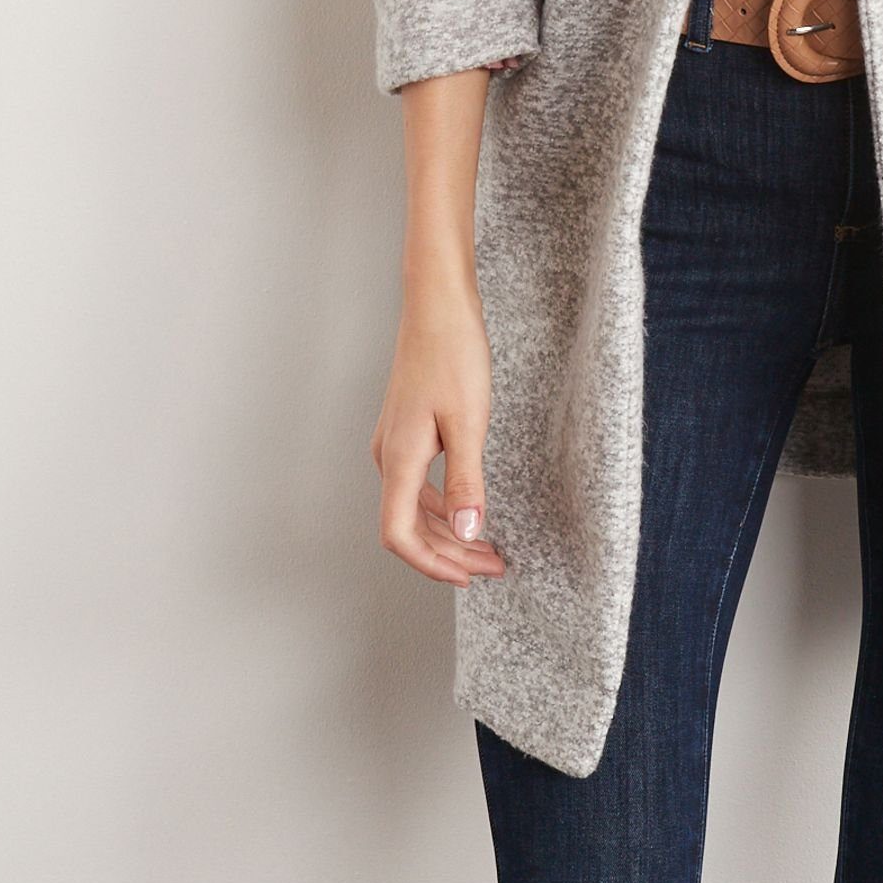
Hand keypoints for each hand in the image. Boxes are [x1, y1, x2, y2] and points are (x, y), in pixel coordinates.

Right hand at [370, 297, 507, 587]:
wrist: (437, 306)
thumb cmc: (452, 354)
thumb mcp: (469, 421)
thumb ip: (466, 481)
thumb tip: (465, 531)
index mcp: (399, 458)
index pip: (399, 535)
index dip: (431, 564)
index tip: (468, 577)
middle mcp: (389, 456)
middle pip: (408, 527)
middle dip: (448, 554)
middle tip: (492, 566)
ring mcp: (395, 443)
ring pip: (413, 508)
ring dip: (447, 533)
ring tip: (486, 547)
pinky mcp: (407, 431)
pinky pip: (417, 485)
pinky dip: (442, 506)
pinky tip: (467, 509)